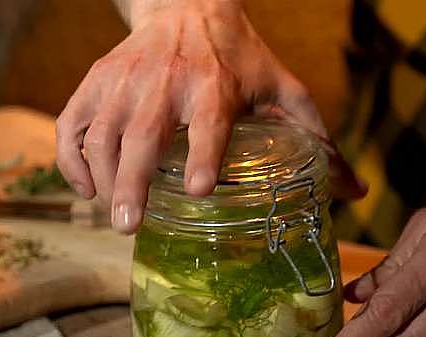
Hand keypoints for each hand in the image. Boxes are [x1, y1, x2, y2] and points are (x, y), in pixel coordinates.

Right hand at [56, 0, 364, 233]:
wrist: (186, 4)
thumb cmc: (239, 56)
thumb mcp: (282, 87)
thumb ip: (316, 137)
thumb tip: (355, 192)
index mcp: (216, 85)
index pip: (210, 123)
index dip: (205, 155)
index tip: (202, 189)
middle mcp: (166, 82)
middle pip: (144, 136)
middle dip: (133, 183)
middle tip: (129, 226)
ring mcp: (125, 81)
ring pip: (101, 134)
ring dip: (102, 179)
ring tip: (113, 216)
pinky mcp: (96, 81)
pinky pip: (72, 124)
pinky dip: (71, 159)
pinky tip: (86, 188)